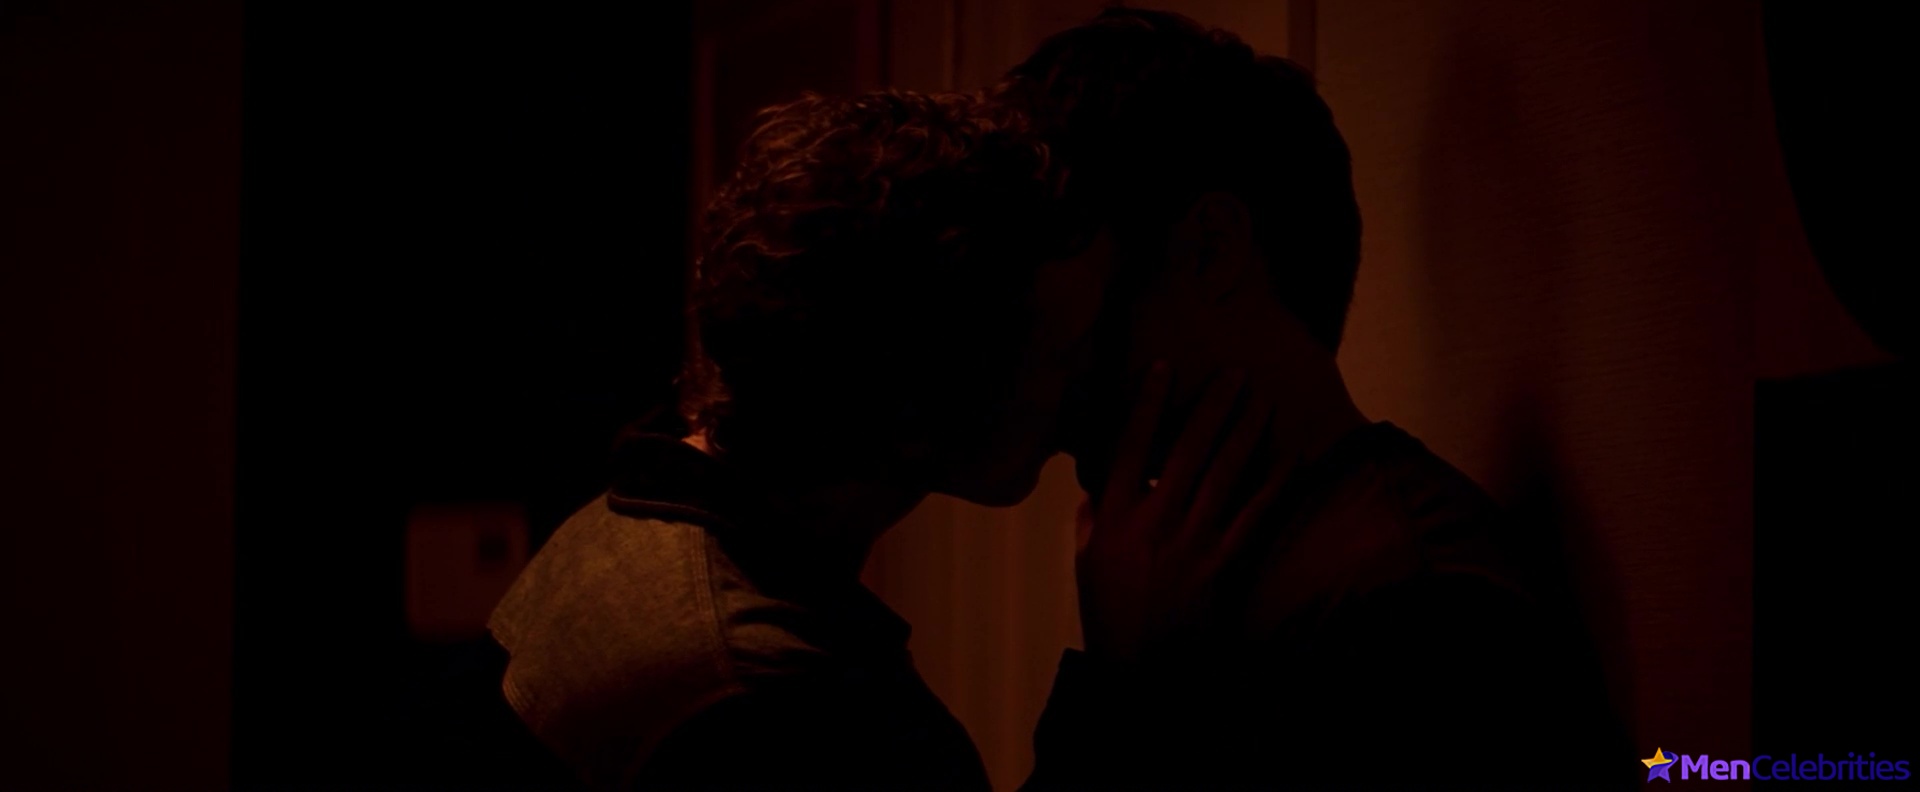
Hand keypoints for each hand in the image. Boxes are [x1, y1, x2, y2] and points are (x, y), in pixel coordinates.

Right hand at [1075, 361, 1286, 665]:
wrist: (1140, 670)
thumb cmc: (1109, 617)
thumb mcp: (1088, 565)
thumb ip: (1094, 522)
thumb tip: (1100, 490)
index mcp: (1116, 519)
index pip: (1131, 448)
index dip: (1148, 405)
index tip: (1163, 369)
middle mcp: (1155, 522)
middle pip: (1188, 451)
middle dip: (1213, 408)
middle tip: (1235, 373)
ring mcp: (1192, 541)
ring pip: (1224, 475)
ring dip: (1246, 434)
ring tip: (1263, 401)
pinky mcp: (1222, 563)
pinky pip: (1253, 516)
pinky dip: (1273, 485)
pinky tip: (1290, 457)